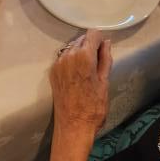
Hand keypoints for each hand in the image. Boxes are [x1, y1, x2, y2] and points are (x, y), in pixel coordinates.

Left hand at [49, 31, 111, 160]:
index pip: (93, 34)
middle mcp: (68, 55)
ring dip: (80, 52)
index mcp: (84, 56)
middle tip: (97, 63)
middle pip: (82, 39)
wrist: (73, 127)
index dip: (100, 40)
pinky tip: (76, 74)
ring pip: (72, 47)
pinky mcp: (53, 72)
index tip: (103, 51)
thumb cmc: (93, 107)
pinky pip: (64, 57)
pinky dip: (71, 60)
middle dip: (90, 46)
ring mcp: (58, 63)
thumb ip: (105, 59)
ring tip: (86, 70)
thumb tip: (106, 43)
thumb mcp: (104, 82)